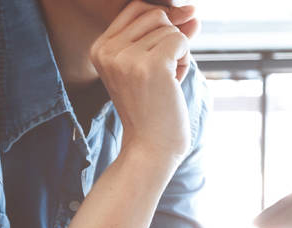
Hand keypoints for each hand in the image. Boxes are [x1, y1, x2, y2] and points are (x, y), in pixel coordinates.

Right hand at [91, 2, 200, 166]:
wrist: (151, 149)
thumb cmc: (153, 111)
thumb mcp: (152, 67)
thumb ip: (169, 36)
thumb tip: (192, 12)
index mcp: (100, 48)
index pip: (136, 9)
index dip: (160, 22)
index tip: (166, 51)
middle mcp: (108, 50)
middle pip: (154, 15)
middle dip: (170, 40)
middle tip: (164, 74)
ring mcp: (127, 57)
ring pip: (169, 29)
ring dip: (178, 55)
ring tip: (166, 83)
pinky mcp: (150, 65)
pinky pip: (180, 41)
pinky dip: (184, 61)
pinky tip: (174, 84)